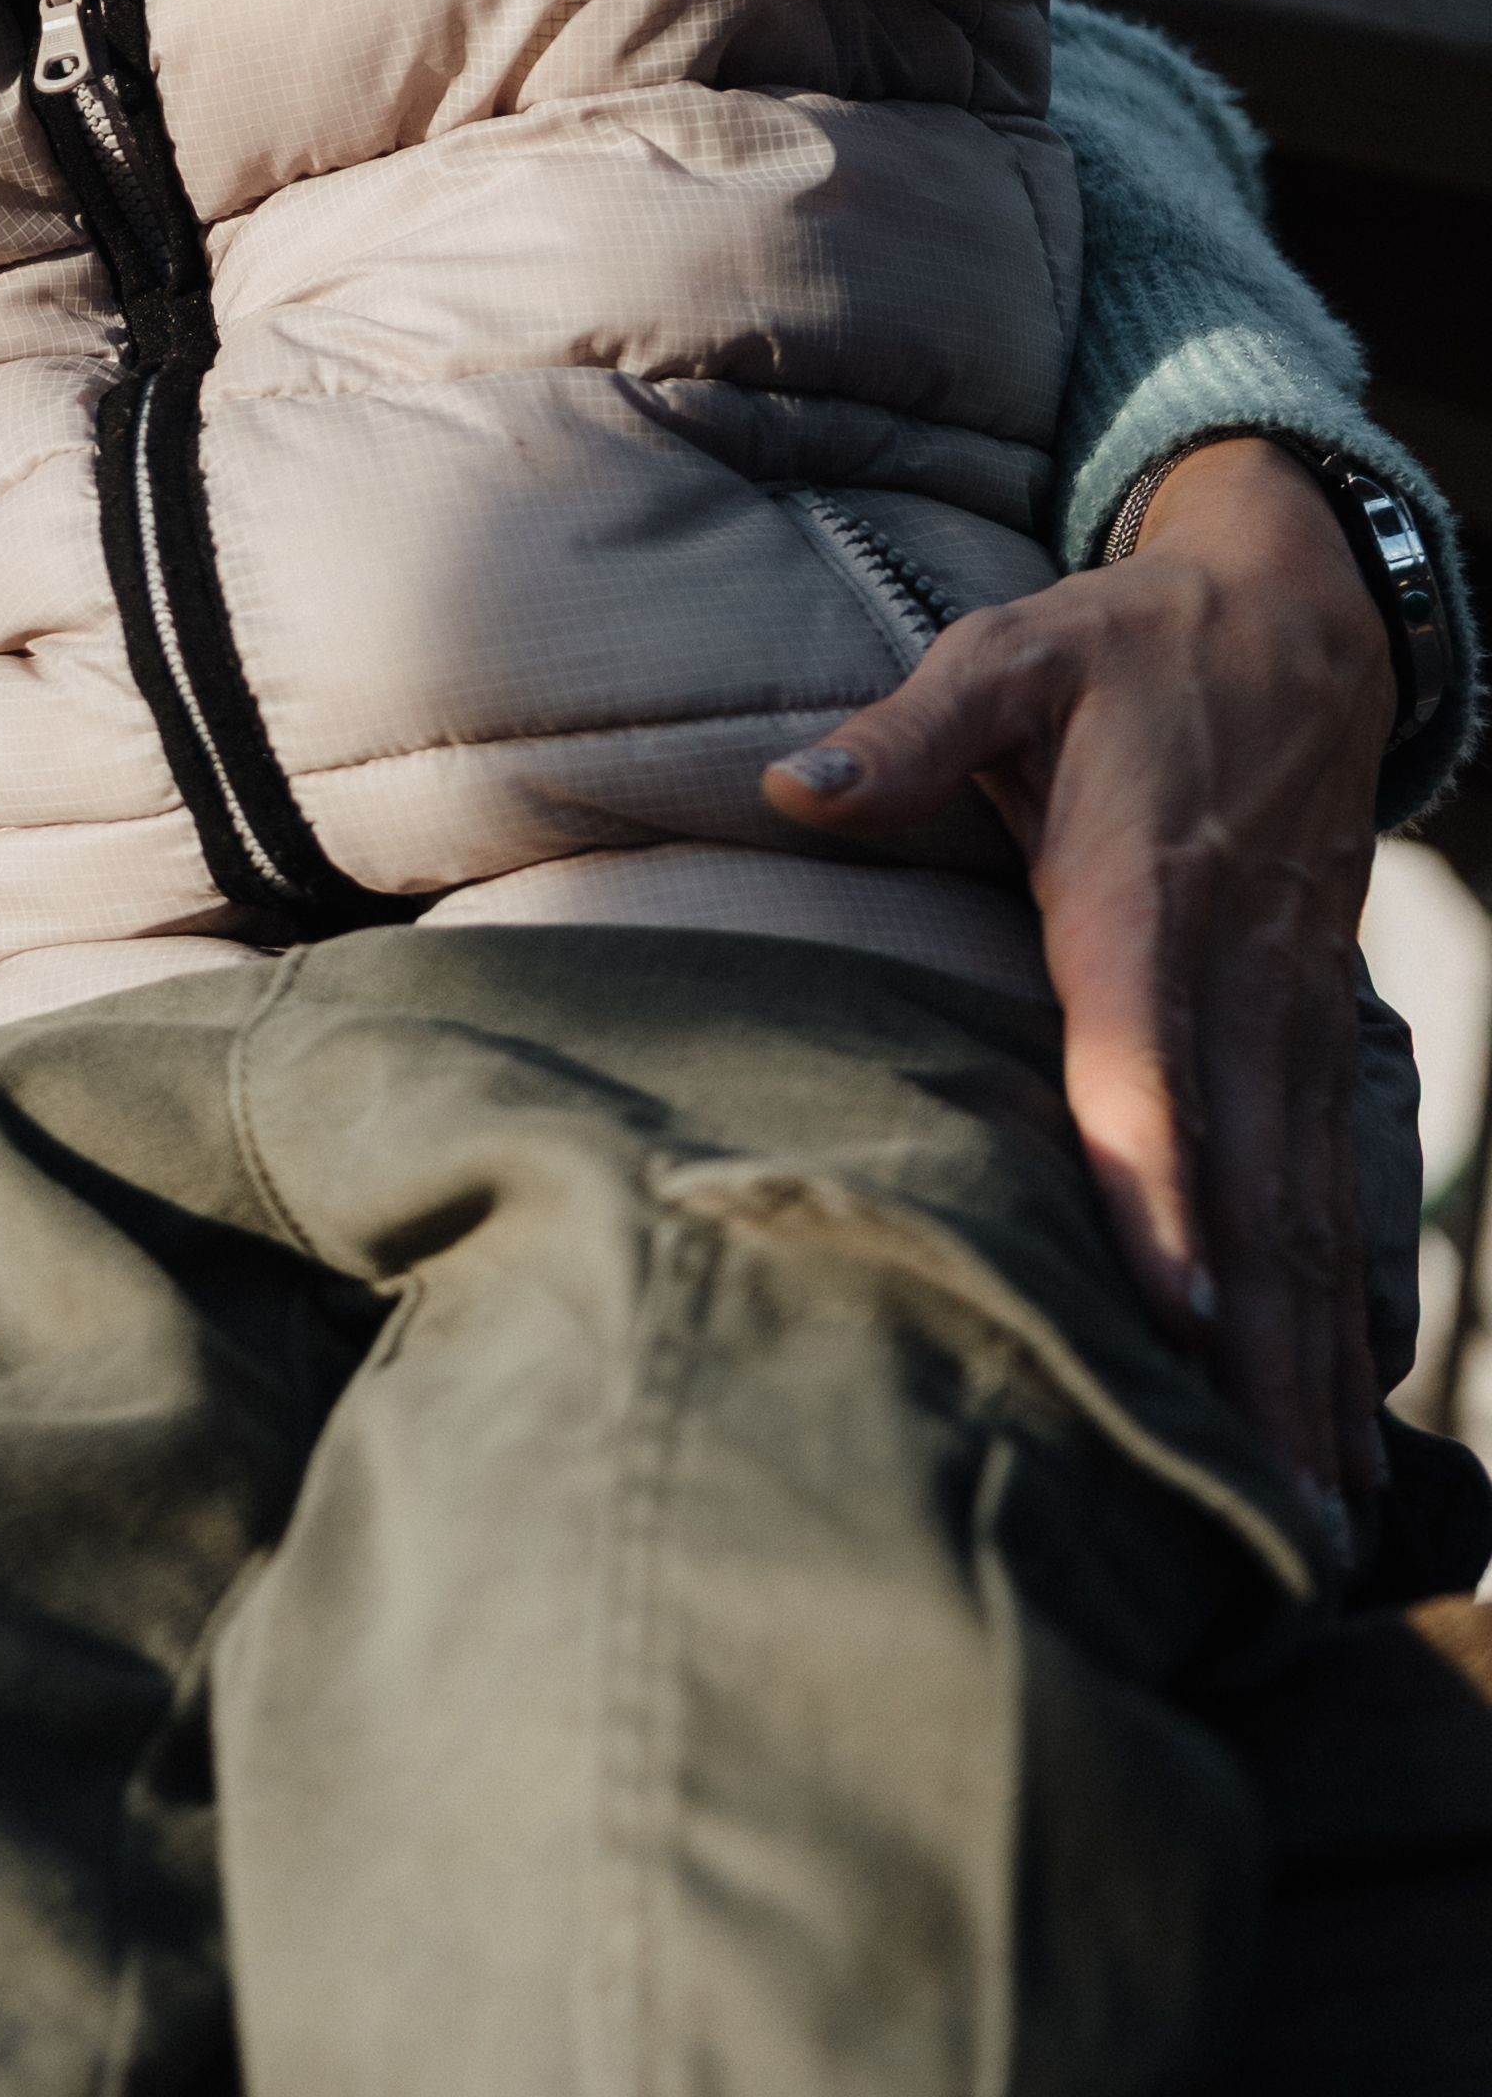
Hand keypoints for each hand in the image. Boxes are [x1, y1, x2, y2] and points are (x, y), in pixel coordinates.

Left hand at [764, 433, 1392, 1550]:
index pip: (1149, 1062)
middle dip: (1257, 1352)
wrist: (1301, 625)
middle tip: (1260, 1508)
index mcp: (1141, 898)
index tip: (1174, 1313)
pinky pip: (1338, 1191)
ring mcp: (1292, 1018)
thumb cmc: (1128, 654)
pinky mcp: (1319, 1035)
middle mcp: (1232, 978)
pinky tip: (1351, 1417)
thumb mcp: (1015, 654)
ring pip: (1307, 1215)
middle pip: (1247, 1187)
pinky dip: (1351, 1311)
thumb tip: (790, 786)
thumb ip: (912, 728)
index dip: (1160, 1186)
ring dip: (1313, 1365)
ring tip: (1317, 1518)